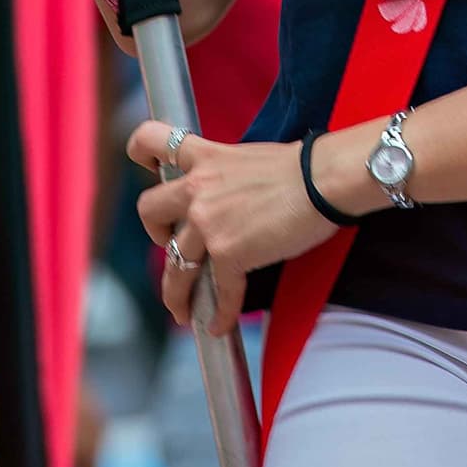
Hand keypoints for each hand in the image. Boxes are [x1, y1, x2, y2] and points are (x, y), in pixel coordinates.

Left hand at [127, 120, 337, 332]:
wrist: (323, 179)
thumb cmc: (302, 166)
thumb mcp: (250, 156)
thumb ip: (228, 174)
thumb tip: (230, 196)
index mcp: (206, 157)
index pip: (153, 140)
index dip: (142, 153)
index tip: (147, 167)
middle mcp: (198, 188)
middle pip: (149, 210)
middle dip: (155, 232)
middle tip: (171, 244)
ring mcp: (209, 223)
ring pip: (175, 265)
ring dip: (176, 293)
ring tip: (183, 310)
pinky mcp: (229, 253)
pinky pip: (218, 293)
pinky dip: (219, 315)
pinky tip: (220, 326)